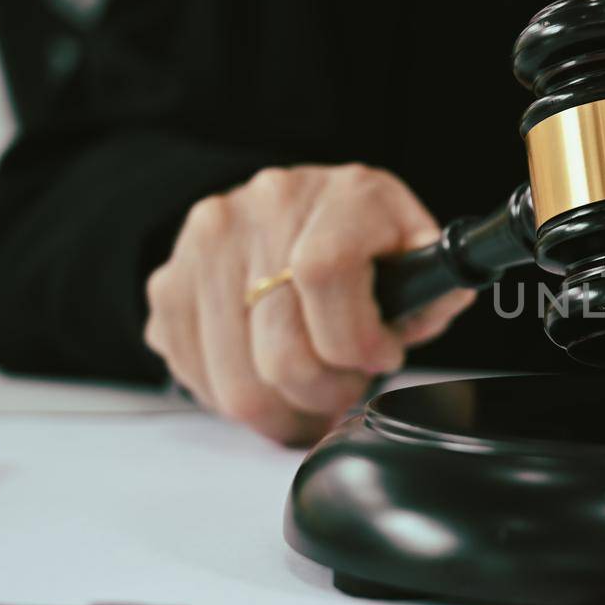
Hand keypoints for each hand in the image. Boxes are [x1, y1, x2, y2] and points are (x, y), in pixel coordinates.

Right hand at [144, 164, 474, 443]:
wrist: (304, 210)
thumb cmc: (369, 241)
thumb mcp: (417, 251)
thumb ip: (435, 287)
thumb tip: (434, 308)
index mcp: (343, 195)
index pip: (325, 273)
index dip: (355, 339)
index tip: (380, 358)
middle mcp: (267, 207)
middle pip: (279, 348)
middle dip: (324, 393)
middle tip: (345, 391)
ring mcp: (208, 242)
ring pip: (235, 381)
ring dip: (282, 409)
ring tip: (310, 392)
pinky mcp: (169, 280)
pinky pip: (194, 374)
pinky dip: (234, 397)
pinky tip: (267, 381)